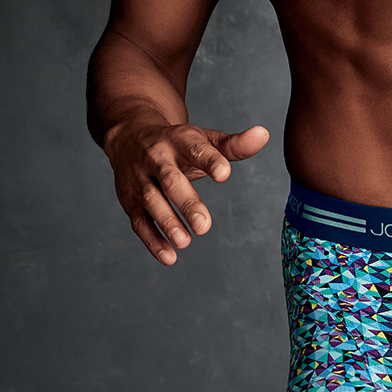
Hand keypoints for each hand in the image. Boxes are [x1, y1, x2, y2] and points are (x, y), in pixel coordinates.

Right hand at [106, 123, 269, 264]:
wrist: (128, 137)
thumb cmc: (177, 143)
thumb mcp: (204, 139)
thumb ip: (234, 144)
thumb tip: (263, 134)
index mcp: (179, 140)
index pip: (195, 149)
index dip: (209, 160)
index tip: (224, 174)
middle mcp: (156, 158)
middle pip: (170, 179)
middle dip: (186, 202)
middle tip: (204, 225)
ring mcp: (140, 179)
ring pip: (151, 200)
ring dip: (166, 222)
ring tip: (185, 242)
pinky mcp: (129, 200)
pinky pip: (139, 221)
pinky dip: (152, 240)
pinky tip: (169, 257)